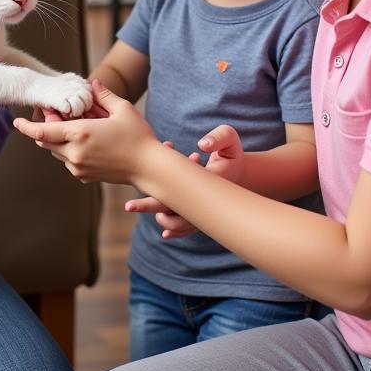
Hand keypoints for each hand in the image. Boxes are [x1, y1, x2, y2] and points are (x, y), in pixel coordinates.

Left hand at [13, 80, 159, 183]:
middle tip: (56, 113)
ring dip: (59, 139)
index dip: (26, 127)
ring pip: (56, 152)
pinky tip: (88, 141)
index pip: (41, 132)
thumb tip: (93, 84)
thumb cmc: (138, 137)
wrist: (149, 168)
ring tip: (78, 126)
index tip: (17, 121)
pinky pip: (68, 161)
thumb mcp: (122, 109)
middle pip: (46, 141)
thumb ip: (104, 95)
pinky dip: (70, 150)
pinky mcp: (84, 176)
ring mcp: (79, 167)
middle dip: (46, 128)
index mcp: (80, 134)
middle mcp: (75, 153)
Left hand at [125, 125, 244, 237]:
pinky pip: (187, 226)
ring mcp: (202, 211)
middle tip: (128, 206)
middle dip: (149, 208)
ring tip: (144, 202)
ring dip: (162, 216)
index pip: (175, 197)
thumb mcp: (230, 140)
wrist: (241, 173)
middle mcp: (203, 203)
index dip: (153, 201)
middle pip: (173, 213)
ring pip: (178, 223)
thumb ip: (218, 138)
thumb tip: (202, 145)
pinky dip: (176, 230)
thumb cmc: (232, 153)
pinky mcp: (201, 213)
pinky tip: (165, 233)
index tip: (131, 203)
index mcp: (206, 186)